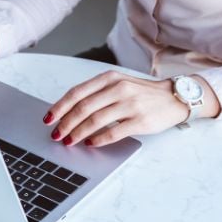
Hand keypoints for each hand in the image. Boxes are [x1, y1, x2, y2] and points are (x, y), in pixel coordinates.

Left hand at [44, 71, 188, 146]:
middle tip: (56, 135)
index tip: (48, 118)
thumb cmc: (142, 93)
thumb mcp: (118, 84)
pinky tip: (90, 143)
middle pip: (83, 107)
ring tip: (69, 141)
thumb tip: (69, 111)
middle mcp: (118, 88)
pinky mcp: (140, 121)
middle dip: (65, 123)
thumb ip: (97, 93)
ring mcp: (130, 104)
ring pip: (95, 120)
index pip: (77, 92)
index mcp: (109, 78)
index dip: (60, 107)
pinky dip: (98, 139)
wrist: (173, 98)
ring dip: (78, 133)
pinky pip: (113, 132)